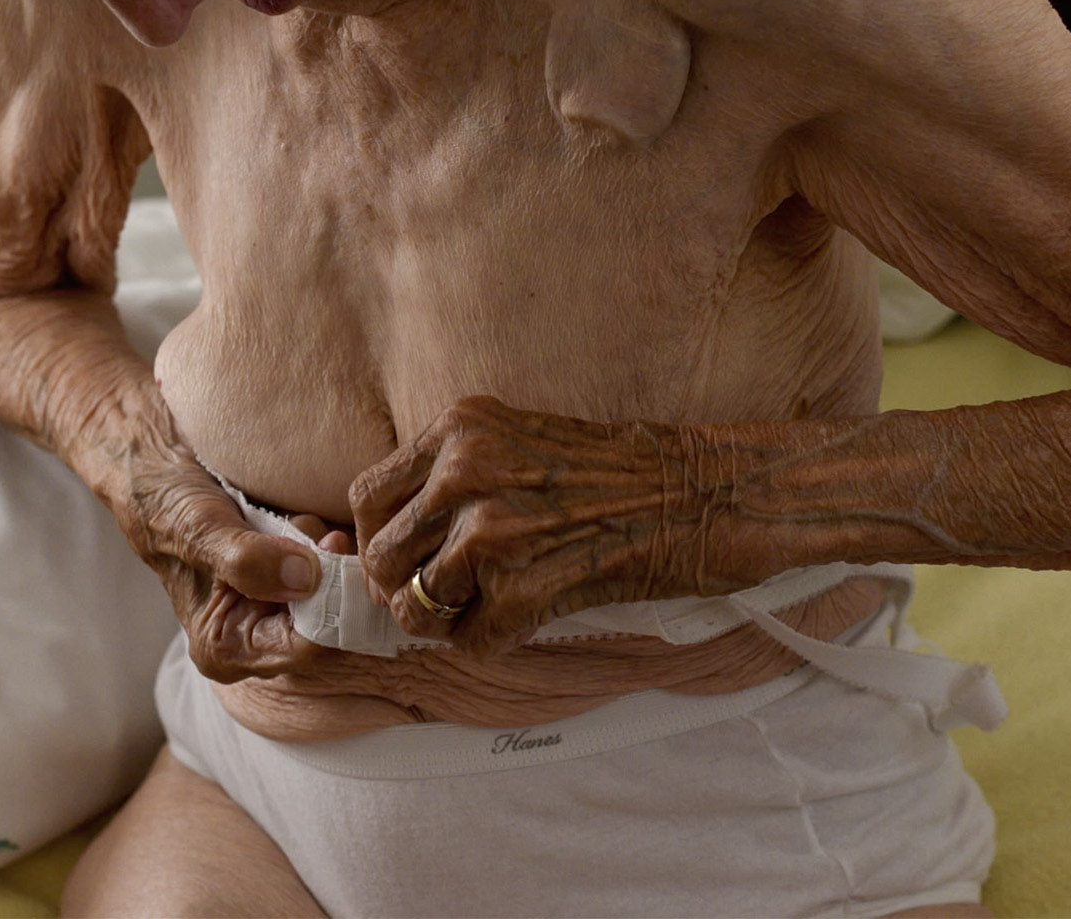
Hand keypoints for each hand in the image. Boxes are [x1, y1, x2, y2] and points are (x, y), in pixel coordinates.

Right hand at [114, 445, 339, 682]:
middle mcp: (256, 637)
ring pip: (336, 597)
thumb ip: (247, 560)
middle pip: (329, 624)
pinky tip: (302, 521)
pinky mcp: (290, 583)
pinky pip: (334, 574)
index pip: (306, 648)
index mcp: (227, 648)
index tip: (334, 547)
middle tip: (320, 532)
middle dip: (332, 576)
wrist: (160, 475)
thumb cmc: (167, 506)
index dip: (332, 603)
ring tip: (294, 521)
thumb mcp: (199, 530)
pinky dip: (328, 545)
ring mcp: (276, 610)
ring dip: (329, 554)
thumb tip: (306, 580)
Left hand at [351, 396, 753, 656]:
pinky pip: (472, 640)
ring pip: (416, 605)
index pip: (367, 497)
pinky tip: (528, 619)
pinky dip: (494, 641)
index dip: (378, 541)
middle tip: (442, 598)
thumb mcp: (518, 442)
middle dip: (404, 589)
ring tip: (487, 609)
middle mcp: (466, 471)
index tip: (405, 560)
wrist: (703, 493)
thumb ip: (451, 477)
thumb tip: (380, 541)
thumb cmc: (620, 471)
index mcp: (461, 428)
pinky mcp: (526, 586)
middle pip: (382, 555)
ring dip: (446, 621)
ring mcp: (494, 530)